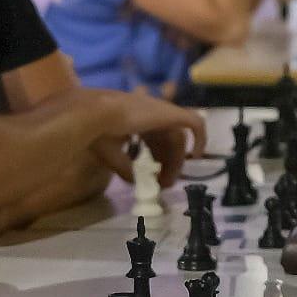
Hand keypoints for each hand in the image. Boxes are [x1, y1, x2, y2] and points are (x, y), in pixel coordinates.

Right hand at [82, 90, 205, 176]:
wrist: (96, 114)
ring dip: (175, 161)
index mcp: (135, 117)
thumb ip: (127, 168)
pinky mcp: (172, 113)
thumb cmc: (97, 132)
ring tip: (168, 181)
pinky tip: (196, 155)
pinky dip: (200, 138)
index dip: (155, 158)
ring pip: (177, 138)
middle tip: (162, 184)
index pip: (152, 138)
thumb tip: (138, 182)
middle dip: (166, 164)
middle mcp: (151, 112)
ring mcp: (163, 111)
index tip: (152, 178)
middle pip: (167, 140)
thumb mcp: (111, 155)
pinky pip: (195, 123)